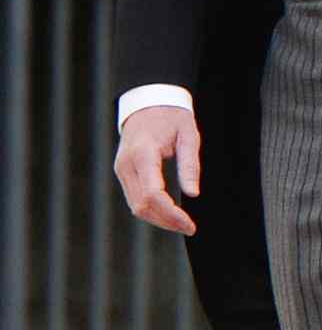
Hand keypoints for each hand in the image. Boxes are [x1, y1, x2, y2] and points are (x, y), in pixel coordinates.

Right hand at [114, 106, 201, 235]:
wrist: (148, 102)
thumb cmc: (171, 116)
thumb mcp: (188, 135)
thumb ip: (190, 165)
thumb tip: (192, 194)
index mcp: (143, 153)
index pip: (153, 194)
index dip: (171, 213)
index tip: (189, 223)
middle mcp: (127, 164)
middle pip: (142, 205)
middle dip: (166, 221)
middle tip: (189, 228)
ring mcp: (121, 169)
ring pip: (135, 206)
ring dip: (158, 219)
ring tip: (181, 224)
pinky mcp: (122, 172)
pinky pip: (134, 199)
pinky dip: (150, 210)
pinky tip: (169, 214)